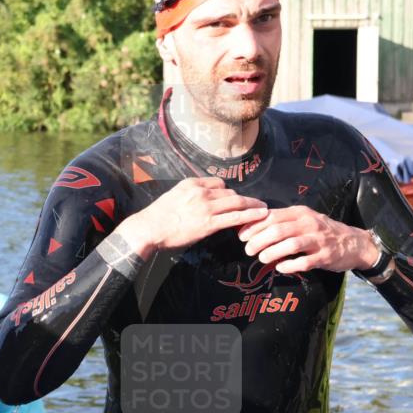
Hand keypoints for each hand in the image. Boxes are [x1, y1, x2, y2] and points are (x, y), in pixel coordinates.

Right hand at [115, 177, 267, 257]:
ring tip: (264, 209)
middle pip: (230, 192)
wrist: (148, 228)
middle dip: (244, 198)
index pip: (218, 183)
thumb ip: (188, 196)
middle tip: (256, 203)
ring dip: (253, 205)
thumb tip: (197, 203)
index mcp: (192, 183)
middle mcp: (201, 192)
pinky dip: (250, 216)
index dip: (228, 192)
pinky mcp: (209, 223)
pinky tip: (260, 216)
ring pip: (236, 202)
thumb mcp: (172, 197)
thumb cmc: (156, 217)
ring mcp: (206, 207)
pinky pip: (235, 217)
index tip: (234, 198)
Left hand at [237, 206, 379, 273]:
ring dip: (272, 252)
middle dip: (258, 241)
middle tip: (248, 250)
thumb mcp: (303, 220)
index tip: (242, 236)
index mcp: (300, 213)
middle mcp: (309, 224)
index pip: (272, 216)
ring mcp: (318, 240)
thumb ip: (282, 221)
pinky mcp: (325, 256)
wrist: (354, 243)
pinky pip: (304, 261)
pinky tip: (280, 268)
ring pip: (290, 244)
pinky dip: (289, 265)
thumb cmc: (322, 231)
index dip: (254, 226)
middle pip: (278, 230)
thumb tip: (252, 226)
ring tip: (261, 259)